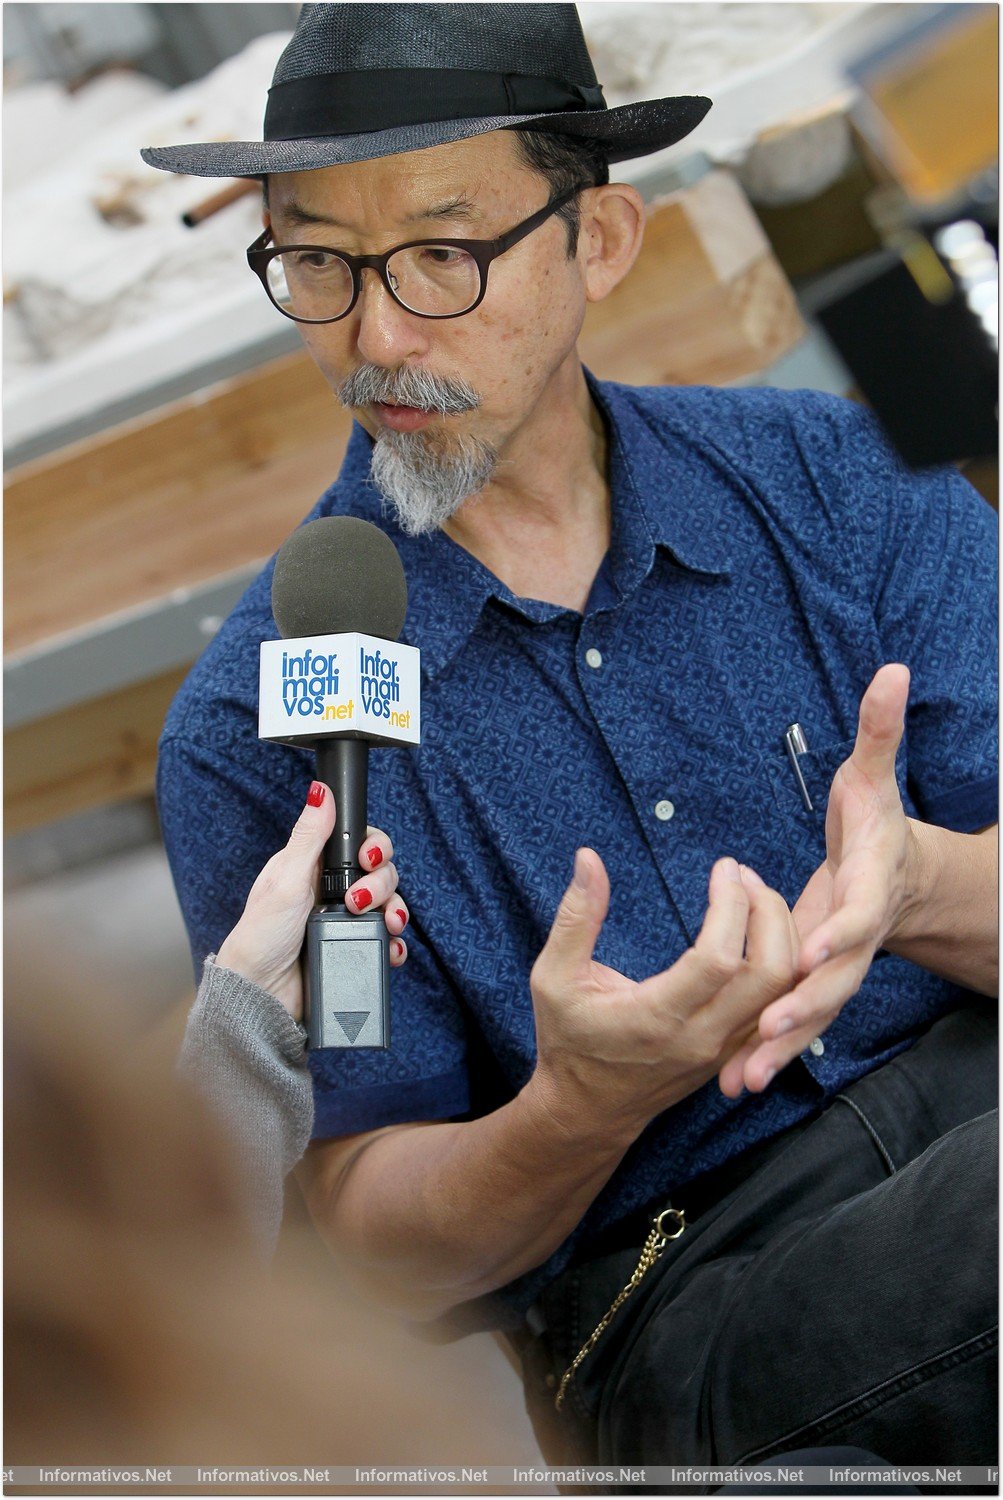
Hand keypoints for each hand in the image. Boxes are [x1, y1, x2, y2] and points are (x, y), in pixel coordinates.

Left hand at [216, 781, 408, 1019]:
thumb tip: (319, 792)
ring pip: (390, 904)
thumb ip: (308, 837)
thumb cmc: (260, 936)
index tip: (368, 860)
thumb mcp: (285, 880)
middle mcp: (332, 890)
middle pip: (381, 873)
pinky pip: (387, 939)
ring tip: (385, 925)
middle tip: (358, 902)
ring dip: (396, 911)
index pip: (359, 844)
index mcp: (314, 867)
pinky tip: (390, 947)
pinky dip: (394, 943)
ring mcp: (345, 920)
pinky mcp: (353, 947)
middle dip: (381, 884)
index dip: (373, 848)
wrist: (261, 993)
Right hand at [528, 849, 797, 1139]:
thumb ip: (575, 918)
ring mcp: (724, 1050)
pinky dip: (784, 965)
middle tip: (745, 876)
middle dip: (769, 913)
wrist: (588, 1113)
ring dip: (782, 936)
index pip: (719, 959)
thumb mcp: (554, 978)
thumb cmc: (567, 1041)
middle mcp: (701, 1037)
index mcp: (658, 1017)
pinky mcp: (734, 1053)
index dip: (731, 906)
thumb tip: (588, 858)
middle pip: (771, 974)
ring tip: (754, 896)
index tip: (723, 867)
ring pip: (785, 993)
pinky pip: (780, 1008)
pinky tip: (762, 931)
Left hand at [719, 663, 914, 1094]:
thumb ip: (881, 731)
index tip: (813, 949)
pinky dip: (767, 1052)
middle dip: (802, 1009)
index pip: (857, 914)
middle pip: (835, 980)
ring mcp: (837, 968)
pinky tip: (733, 1081)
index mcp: (867, 889)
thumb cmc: (875, 824)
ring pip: (812, 1015)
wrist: (897, 878)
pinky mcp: (815, 985)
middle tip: (768, 1035)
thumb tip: (894, 670)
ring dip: (779, 1048)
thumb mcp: (875, 775)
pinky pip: (793, 1024)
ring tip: (741, 1081)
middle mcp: (854, 938)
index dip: (839, 932)